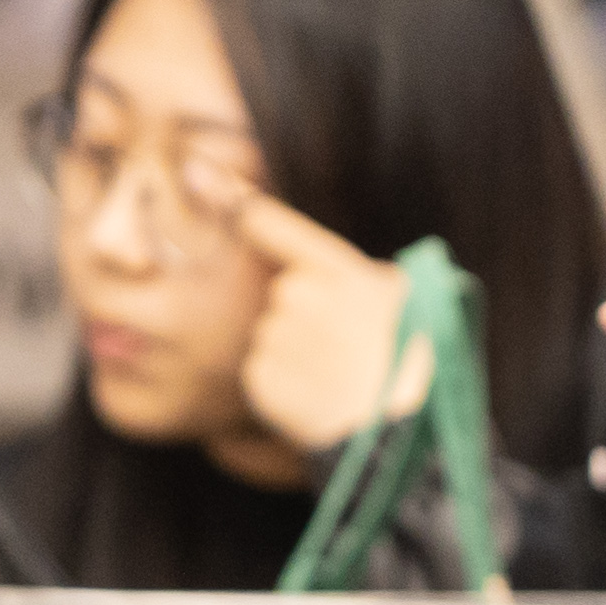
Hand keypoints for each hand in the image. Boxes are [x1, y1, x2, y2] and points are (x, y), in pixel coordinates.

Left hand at [224, 184, 429, 456]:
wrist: (395, 435)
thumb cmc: (411, 363)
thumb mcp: (403, 300)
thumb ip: (361, 273)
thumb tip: (337, 267)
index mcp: (338, 270)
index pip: (271, 223)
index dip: (230, 195)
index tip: (195, 170)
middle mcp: (299, 296)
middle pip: (281, 290)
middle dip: (302, 312)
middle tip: (342, 347)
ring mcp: (275, 336)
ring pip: (271, 330)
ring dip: (294, 349)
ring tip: (334, 375)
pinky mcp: (258, 376)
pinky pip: (263, 366)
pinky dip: (283, 379)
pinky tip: (315, 394)